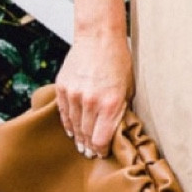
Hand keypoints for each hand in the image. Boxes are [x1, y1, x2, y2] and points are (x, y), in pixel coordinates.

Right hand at [54, 28, 133, 156]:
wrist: (98, 38)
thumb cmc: (118, 61)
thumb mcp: (128, 88)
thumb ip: (120, 110)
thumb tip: (116, 131)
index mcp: (110, 104)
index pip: (101, 139)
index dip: (101, 150)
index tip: (102, 154)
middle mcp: (90, 102)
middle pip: (86, 134)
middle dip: (89, 146)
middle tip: (90, 154)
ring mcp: (74, 95)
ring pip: (74, 126)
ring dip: (78, 138)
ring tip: (80, 146)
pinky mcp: (63, 88)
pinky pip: (64, 113)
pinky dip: (68, 124)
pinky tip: (71, 131)